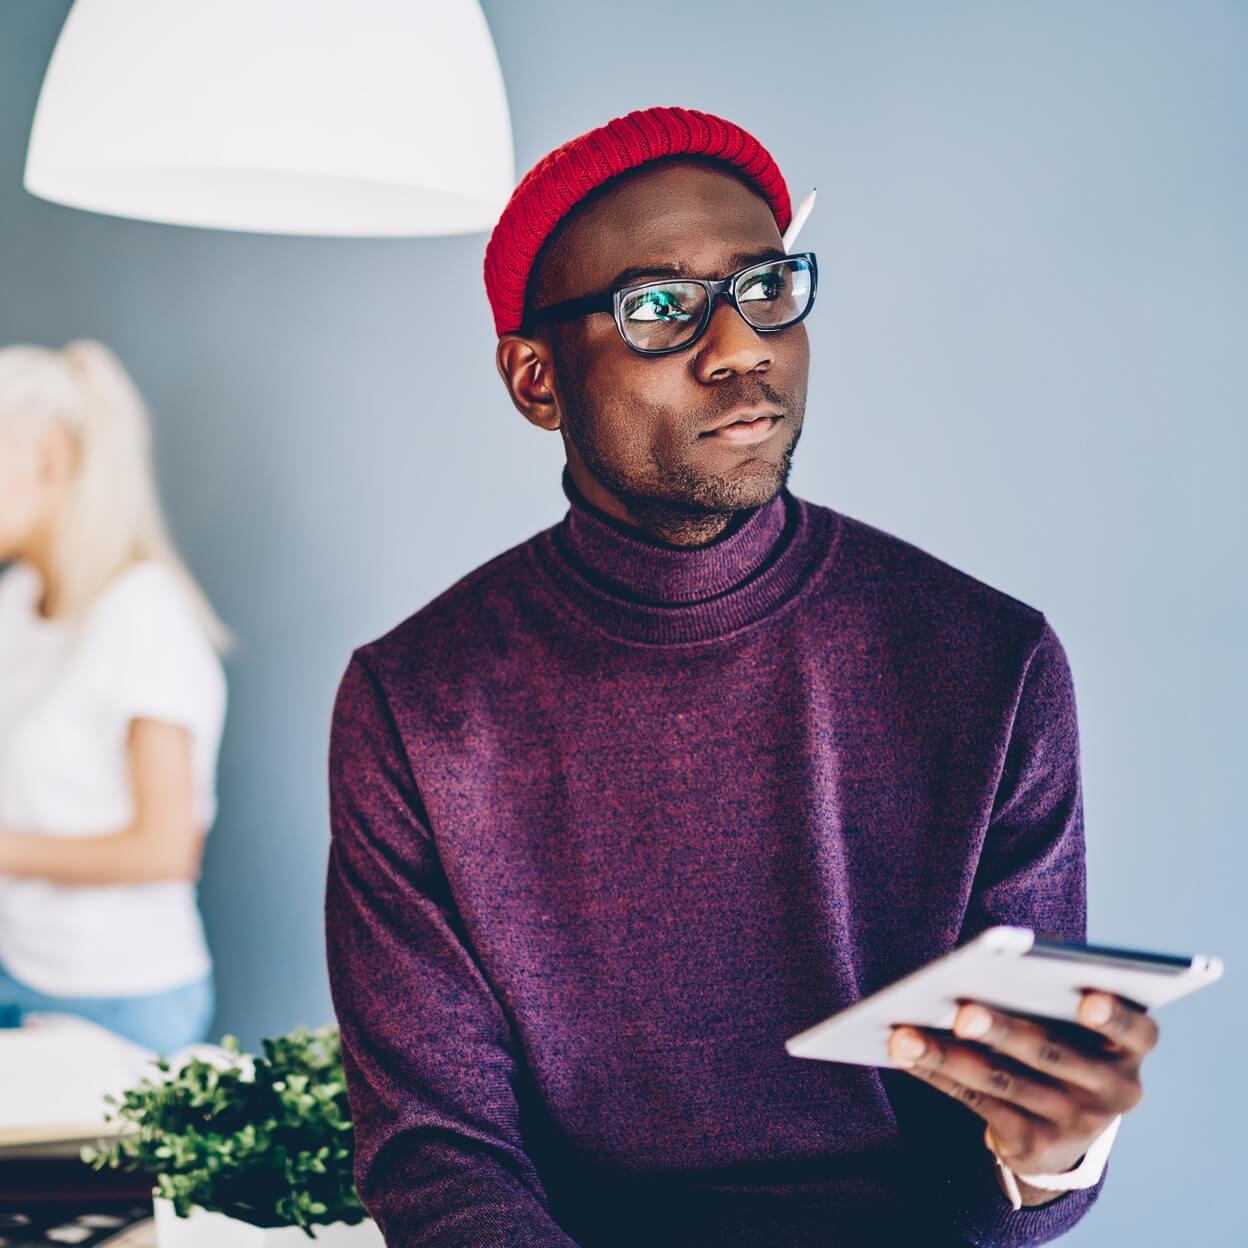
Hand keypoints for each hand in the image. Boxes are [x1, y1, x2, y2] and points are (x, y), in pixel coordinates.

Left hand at [888, 990, 1155, 1175]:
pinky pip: (977, 1102)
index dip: (1114, 1016)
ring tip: (904, 1034)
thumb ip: (1051, 988)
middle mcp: (1113, 1089)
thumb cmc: (1064, 1038)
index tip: (1089, 998)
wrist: (1063, 1126)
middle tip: (962, 1012)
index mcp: (1130, 1048)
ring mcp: (1075, 1122)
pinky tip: (906, 1052)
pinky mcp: (1035, 1144)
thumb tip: (996, 960)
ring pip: (1002, 1080)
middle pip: (1050, 1053)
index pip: (1136, 1030)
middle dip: (1002, 1030)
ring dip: (947, 1055)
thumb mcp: (1073, 1020)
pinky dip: (937, 1072)